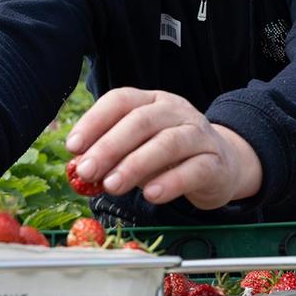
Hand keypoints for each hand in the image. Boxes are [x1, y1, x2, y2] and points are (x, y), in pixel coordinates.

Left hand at [65, 88, 260, 209]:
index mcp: (151, 101)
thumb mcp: (138, 150)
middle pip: (141, 122)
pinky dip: (171, 182)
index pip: (121, 100)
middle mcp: (176, 111)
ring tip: (111, 186)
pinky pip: (195, 169)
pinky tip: (151, 195)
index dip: (94, 121)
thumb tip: (79, 169)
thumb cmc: (170, 156)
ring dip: (135, 164)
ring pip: (167, 143)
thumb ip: (112, 156)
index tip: (73, 147)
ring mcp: (199, 135)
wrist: (222, 165)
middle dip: (109, 146)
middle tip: (86, 171)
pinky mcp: (215, 163)